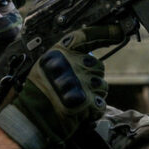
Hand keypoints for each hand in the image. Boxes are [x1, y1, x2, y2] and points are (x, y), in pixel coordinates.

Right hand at [0, 25, 117, 148]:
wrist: (32, 117)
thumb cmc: (37, 93)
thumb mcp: (45, 66)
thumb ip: (65, 60)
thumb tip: (86, 57)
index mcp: (60, 52)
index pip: (86, 36)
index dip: (104, 32)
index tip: (117, 31)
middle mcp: (72, 63)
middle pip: (97, 66)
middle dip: (92, 78)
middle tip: (78, 88)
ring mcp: (81, 81)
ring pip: (101, 86)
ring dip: (94, 95)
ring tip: (77, 102)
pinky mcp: (87, 100)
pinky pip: (100, 104)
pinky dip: (93, 110)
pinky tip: (80, 112)